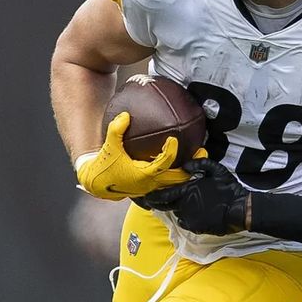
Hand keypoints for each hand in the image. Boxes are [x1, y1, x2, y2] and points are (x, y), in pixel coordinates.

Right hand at [74, 112, 194, 199]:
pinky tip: (185, 158)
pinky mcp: (153, 187)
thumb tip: (126, 115)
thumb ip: (116, 130)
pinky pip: (171, 180)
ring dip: (189, 170)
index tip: (173, 139)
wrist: (98, 183)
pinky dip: (179, 171)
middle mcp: (152, 183)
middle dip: (192, 166)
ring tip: (199, 156)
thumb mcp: (109, 146)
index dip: (170, 151)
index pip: (163, 163)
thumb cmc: (105, 165)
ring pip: (177, 182)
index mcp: (143, 174)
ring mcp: (154, 187)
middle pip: (179, 178)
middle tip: (202, 151)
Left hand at [137, 158, 249, 234]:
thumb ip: (200, 165)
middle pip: (165, 207)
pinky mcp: (196, 228)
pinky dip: (188, 219)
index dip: (152, 196)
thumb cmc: (229, 189)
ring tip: (189, 206)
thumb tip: (185, 166)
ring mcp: (189, 218)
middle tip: (153, 202)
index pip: (163, 195)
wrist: (239, 210)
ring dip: (180, 209)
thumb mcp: (217, 170)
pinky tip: (197, 214)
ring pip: (178, 214)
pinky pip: (186, 223)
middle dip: (158, 204)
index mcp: (187, 191)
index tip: (145, 196)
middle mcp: (185, 206)